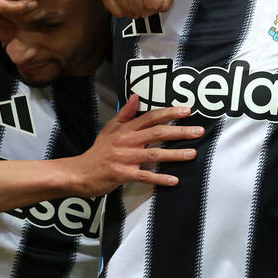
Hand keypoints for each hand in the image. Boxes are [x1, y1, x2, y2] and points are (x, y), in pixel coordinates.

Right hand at [68, 95, 203, 194]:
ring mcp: (125, 158)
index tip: (187, 110)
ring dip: (175, 154)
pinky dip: (160, 178)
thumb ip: (125, 113)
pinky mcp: (123, 174)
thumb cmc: (99, 151)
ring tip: (192, 153)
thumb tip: (136, 96)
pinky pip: (145, 176)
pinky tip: (174, 180)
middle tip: (198, 131)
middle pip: (156, 133)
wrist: (80, 172)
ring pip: (154, 154)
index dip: (169, 113)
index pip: (150, 117)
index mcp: (125, 129)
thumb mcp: (110, 129)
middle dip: (179, 131)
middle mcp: (127, 141)